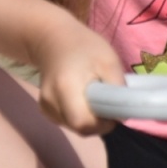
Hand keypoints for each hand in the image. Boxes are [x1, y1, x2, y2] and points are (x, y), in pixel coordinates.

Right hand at [25, 18, 125, 135]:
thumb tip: (121, 114)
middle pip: (79, 128)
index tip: (112, 111)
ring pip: (73, 127)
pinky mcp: (45, 110)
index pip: (84, 123)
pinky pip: (67, 123)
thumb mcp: (109, 60)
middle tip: (106, 103)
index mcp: (65, 87)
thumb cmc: (84, 47)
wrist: (53, 40)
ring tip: (94, 97)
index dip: (102, 124)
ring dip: (89, 119)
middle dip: (97, 122)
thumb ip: (117, 87)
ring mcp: (45, 107)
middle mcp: (50, 100)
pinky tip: (82, 100)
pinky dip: (79, 116)